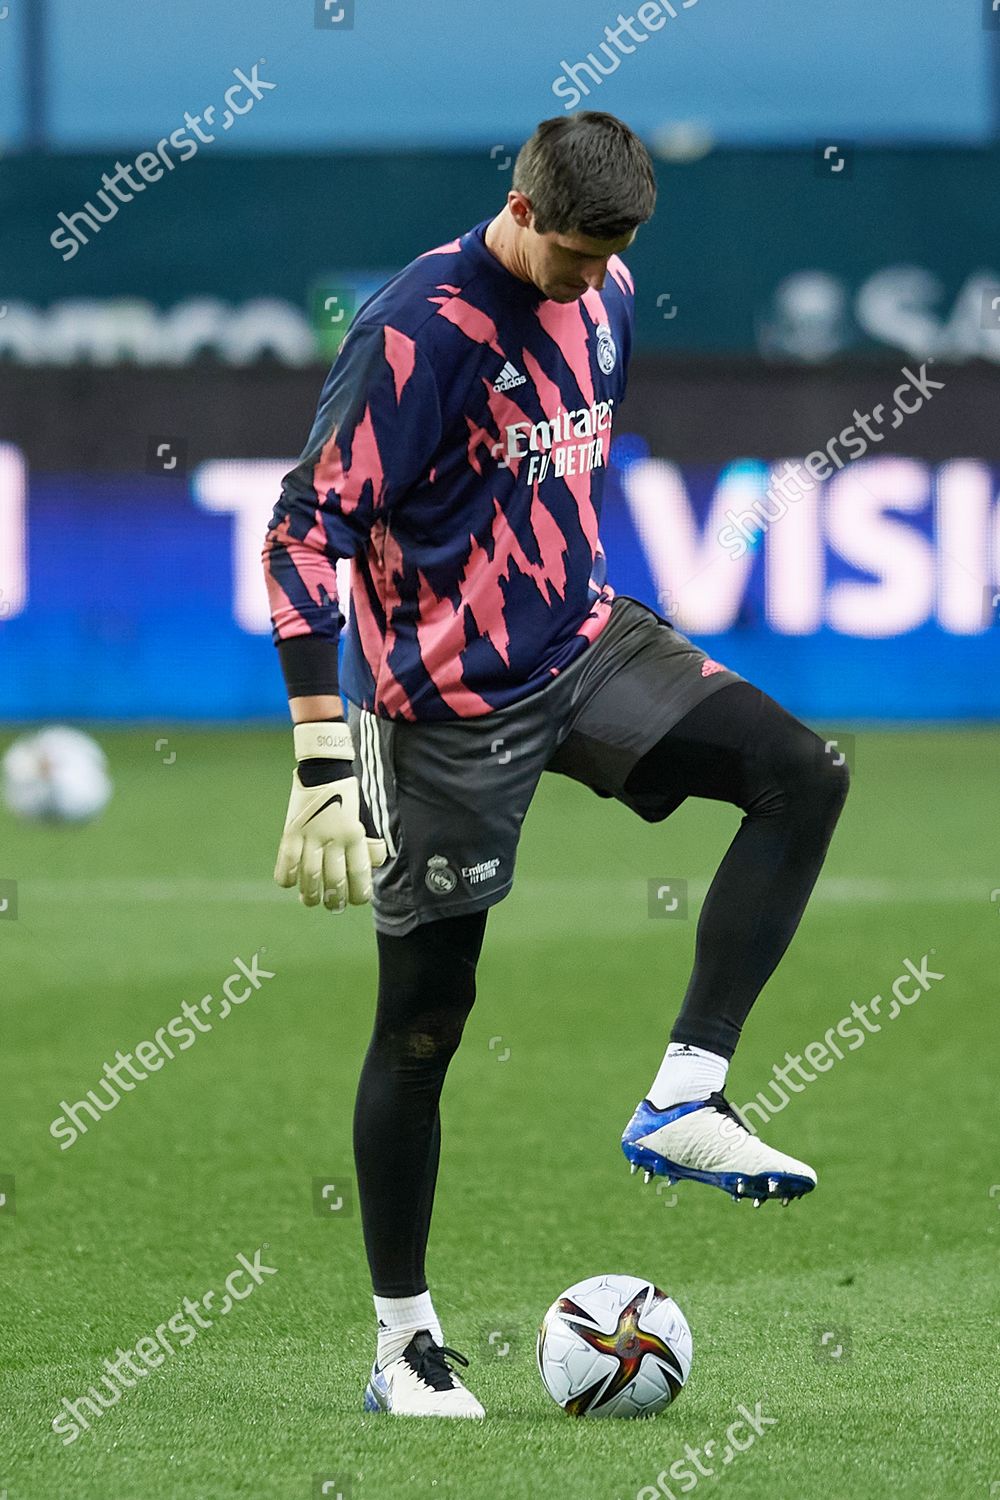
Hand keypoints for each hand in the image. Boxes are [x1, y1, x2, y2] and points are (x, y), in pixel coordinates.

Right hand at [274, 721, 386, 910]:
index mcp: (355, 834)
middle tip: (332, 906)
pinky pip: (287, 860)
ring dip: (309, 893)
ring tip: (310, 901)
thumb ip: (369, 842)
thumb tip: (373, 866)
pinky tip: (290, 883)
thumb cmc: (348, 796)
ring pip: (309, 875)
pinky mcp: (292, 830)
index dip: (359, 893)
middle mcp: (333, 837)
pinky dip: (286, 876)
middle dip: (334, 899)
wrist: (324, 768)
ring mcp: (310, 834)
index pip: (358, 873)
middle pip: (333, 879)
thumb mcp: (366, 818)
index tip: (357, 901)